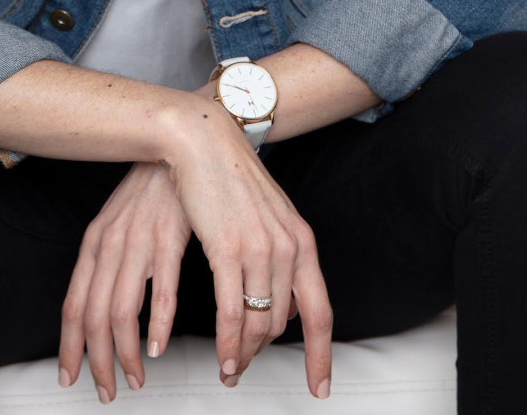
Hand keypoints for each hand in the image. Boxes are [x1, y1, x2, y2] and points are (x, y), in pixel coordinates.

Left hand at [57, 158, 192, 401]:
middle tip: (106, 389)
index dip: (68, 345)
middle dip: (97, 362)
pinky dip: (158, 325)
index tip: (69, 375)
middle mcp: (111, 245)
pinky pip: (161, 291)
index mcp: (95, 243)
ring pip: (121, 311)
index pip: (73, 304)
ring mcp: (139, 242)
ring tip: (134, 378)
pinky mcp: (169, 239)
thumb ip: (108, 261)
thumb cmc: (151, 189)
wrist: (178, 146)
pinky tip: (158, 346)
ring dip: (126, 354)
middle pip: (93, 317)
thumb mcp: (118, 223)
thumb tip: (101, 304)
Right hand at [165, 93, 332, 398]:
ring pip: (257, 323)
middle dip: (262, 353)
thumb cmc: (230, 176)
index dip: (322, 354)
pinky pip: (233, 312)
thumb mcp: (270, 217)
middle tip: (244, 367)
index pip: (320, 311)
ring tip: (230, 369)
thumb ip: (282, 257)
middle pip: (281, 323)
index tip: (319, 385)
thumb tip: (286, 303)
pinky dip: (228, 342)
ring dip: (243, 354)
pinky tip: (222, 358)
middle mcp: (287, 247)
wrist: (204, 140)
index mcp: (301, 240)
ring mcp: (260, 248)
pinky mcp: (228, 248)